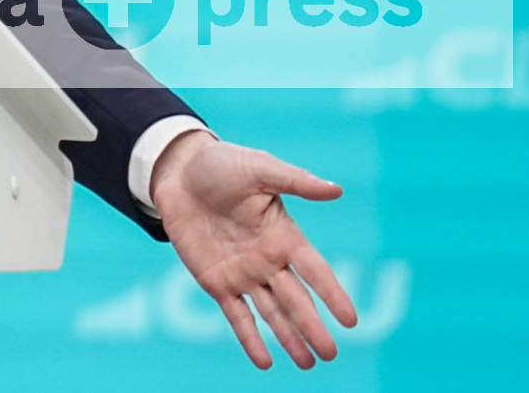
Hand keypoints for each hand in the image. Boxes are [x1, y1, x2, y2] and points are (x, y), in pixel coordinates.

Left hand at [151, 131, 358, 369]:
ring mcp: (242, 273)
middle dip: (312, 326)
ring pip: (272, 313)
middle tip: (330, 354)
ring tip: (308, 364)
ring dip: (289, 339)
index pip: (315, 271)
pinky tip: (264, 362)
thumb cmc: (221, 165)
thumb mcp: (258, 168)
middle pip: (296, 299)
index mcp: (284, 236)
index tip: (351, 320)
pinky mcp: (215, 281)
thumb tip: (336, 189)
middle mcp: (268, 261)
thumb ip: (295, 181)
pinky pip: (236, 315)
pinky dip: (249, 338)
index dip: (333, 294)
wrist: (177, 172)